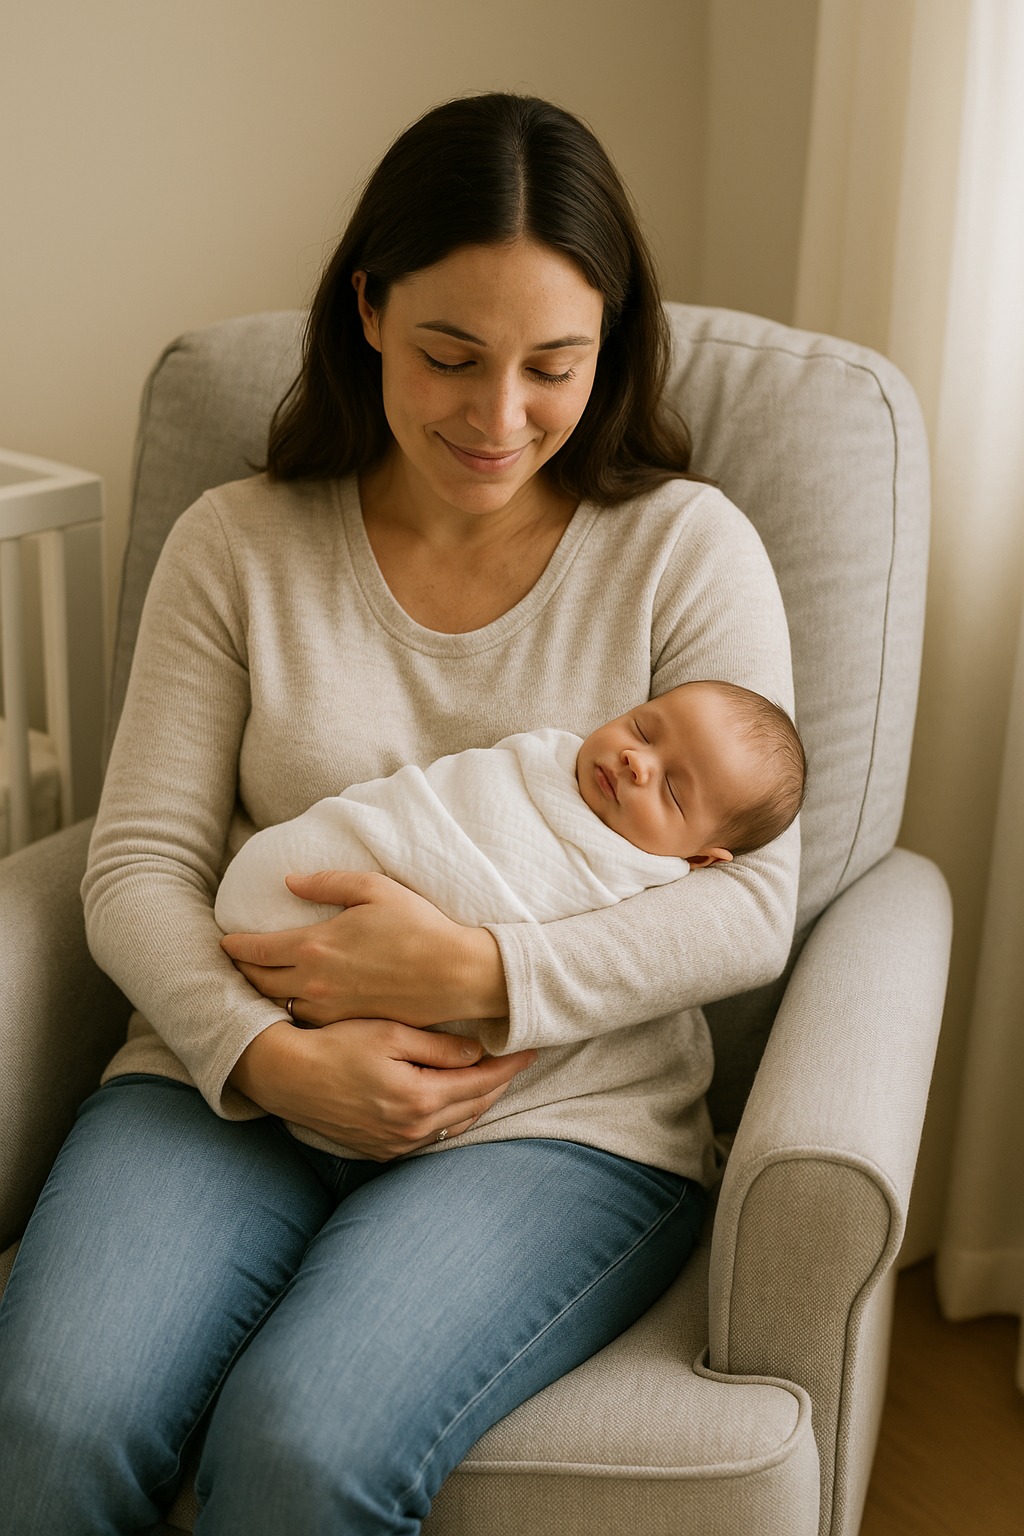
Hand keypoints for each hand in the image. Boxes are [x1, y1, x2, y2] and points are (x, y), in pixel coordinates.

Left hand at [220, 869, 508, 1025]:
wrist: (455, 974)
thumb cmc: (419, 927)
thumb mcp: (374, 889)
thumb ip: (327, 883)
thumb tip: (290, 881)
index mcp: (314, 945)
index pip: (257, 950)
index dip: (235, 946)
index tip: (224, 942)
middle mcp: (313, 982)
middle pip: (259, 982)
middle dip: (241, 972)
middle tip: (233, 965)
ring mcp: (330, 1008)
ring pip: (279, 1006)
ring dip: (262, 995)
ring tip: (256, 986)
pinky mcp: (348, 1024)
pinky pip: (306, 1021)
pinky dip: (291, 1012)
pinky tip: (293, 1006)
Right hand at [228, 1016, 536, 1160]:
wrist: (287, 1076)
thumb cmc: (336, 1045)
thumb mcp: (390, 1034)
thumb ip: (438, 1046)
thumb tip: (478, 1052)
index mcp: (419, 1098)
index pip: (479, 1083)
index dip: (508, 1067)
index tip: (530, 1051)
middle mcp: (412, 1130)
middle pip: (472, 1107)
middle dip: (499, 1085)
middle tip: (519, 1064)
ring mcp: (395, 1145)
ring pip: (453, 1125)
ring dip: (476, 1103)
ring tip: (494, 1080)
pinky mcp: (380, 1151)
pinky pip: (428, 1136)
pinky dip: (449, 1118)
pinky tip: (454, 1101)